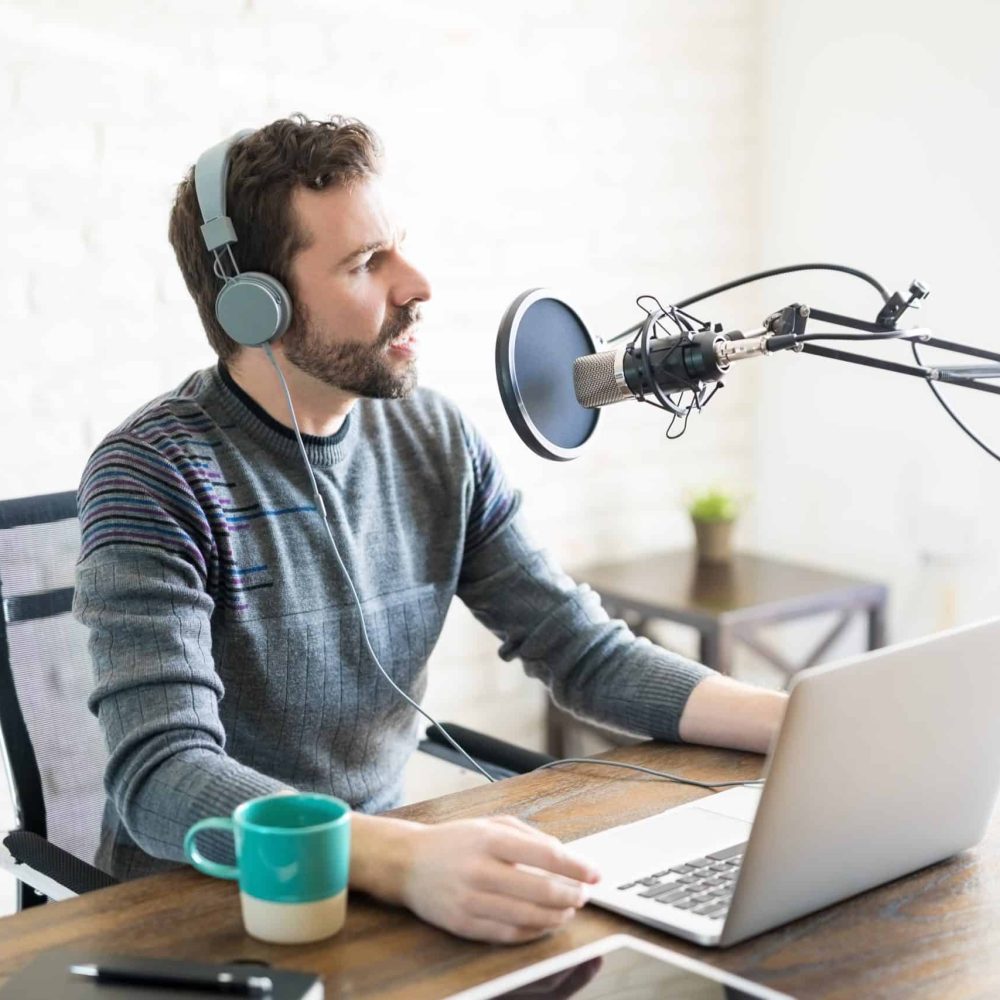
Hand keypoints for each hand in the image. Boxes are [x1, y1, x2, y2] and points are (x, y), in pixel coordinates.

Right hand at [399, 815, 600, 942]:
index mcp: (489, 839)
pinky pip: (508, 933)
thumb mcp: (490, 823)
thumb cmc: (454, 841)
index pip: (544, 854)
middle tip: (584, 895)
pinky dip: (533, 931)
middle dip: (571, 895)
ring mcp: (471, 900)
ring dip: (557, 916)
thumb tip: (563, 853)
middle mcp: (480, 869)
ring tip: (569, 910)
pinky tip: (545, 924)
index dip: (575, 867)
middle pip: (540, 890)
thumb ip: (528, 835)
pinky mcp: (464, 924)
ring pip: (527, 916)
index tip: (594, 873)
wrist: (407, 863)